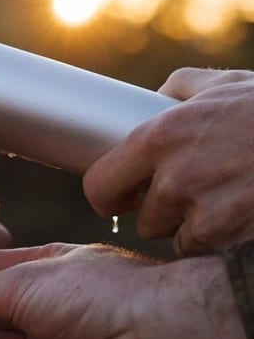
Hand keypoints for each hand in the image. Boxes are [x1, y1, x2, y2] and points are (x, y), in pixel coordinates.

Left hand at [84, 68, 253, 255]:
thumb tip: (155, 98)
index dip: (108, 194)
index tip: (120, 196)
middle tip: (192, 195)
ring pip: (175, 239)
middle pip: (143, 219)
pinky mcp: (228, 239)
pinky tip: (241, 216)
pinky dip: (220, 242)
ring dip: (193, 228)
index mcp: (161, 137)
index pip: (100, 184)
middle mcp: (175, 178)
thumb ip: (183, 89)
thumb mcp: (229, 86)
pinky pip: (206, 251)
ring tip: (227, 200)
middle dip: (161, 212)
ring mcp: (203, 214)